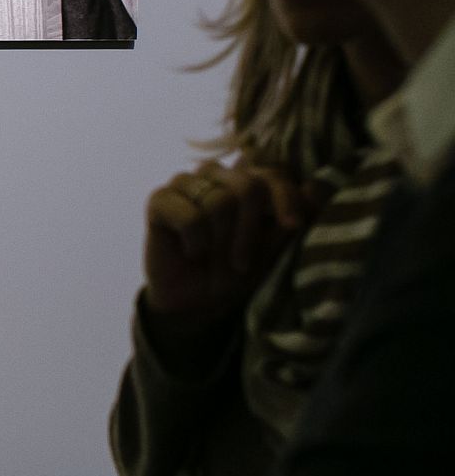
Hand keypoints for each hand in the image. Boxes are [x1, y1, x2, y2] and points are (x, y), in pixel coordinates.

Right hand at [142, 160, 305, 331]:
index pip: (272, 174)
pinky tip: (191, 251)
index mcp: (246, 180)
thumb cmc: (235, 272)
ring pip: (218, 201)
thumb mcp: (272, 250)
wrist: (195, 301)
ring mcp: (186, 183)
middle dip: (249, 231)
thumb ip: (290, 220)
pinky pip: (189, 216)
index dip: (285, 197)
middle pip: (247, 186)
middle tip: (241, 262)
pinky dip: (196, 242)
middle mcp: (216, 175)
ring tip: (214, 258)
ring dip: (221, 242)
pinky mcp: (159, 199)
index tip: (293, 226)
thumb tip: (315, 188)